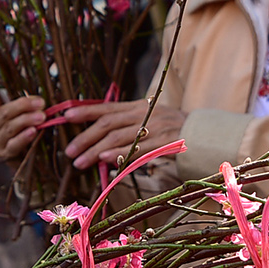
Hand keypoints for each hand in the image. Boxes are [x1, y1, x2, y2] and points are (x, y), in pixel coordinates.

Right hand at [0, 65, 45, 158]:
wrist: (27, 163)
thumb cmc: (27, 134)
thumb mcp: (26, 118)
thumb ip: (30, 108)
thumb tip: (43, 99)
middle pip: (5, 112)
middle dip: (24, 106)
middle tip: (42, 103)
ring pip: (10, 127)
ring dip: (27, 120)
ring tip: (42, 117)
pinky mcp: (3, 154)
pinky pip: (14, 144)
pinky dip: (24, 138)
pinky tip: (33, 132)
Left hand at [61, 98, 184, 169]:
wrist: (201, 132)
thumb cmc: (171, 127)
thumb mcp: (149, 117)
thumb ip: (127, 122)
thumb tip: (99, 134)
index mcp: (138, 106)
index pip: (107, 107)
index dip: (85, 110)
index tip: (66, 116)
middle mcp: (144, 114)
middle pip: (108, 124)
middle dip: (85, 137)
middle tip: (69, 151)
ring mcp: (153, 128)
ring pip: (118, 138)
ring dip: (96, 150)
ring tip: (80, 162)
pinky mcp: (162, 143)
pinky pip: (137, 150)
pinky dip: (119, 155)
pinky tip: (105, 161)